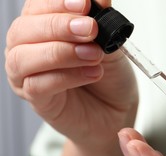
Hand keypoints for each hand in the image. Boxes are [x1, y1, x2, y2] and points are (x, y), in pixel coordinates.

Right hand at [5, 0, 137, 149]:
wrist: (118, 110)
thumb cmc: (110, 77)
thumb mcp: (111, 45)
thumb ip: (102, 23)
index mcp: (44, 28)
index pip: (38, 7)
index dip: (58, 2)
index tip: (85, 4)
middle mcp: (29, 49)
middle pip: (24, 29)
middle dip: (59, 26)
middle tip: (90, 29)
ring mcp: (28, 76)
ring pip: (24, 57)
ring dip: (62, 52)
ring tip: (94, 55)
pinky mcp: (38, 100)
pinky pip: (38, 85)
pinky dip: (67, 77)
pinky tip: (92, 74)